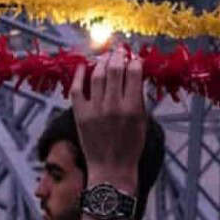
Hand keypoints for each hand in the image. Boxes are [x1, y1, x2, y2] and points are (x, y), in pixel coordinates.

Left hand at [69, 52, 147, 193]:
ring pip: (97, 76)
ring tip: (105, 56)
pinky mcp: (80, 114)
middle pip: (115, 70)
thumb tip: (135, 75)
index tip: (134, 56)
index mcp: (132, 108)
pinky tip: (83, 65)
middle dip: (118, 56)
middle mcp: (113, 106)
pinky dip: (79, 75)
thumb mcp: (142, 121)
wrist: (111, 169)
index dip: (134, 60)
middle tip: (118, 50)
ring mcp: (94, 109)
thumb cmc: (131, 146)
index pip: (134, 73)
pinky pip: (77, 89)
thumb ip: (138, 98)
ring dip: (102, 62)